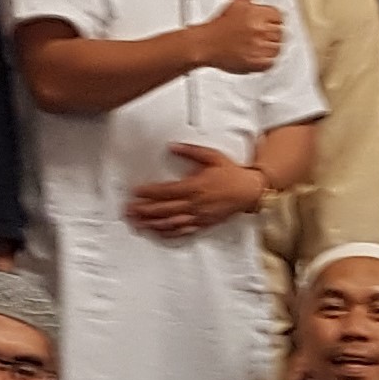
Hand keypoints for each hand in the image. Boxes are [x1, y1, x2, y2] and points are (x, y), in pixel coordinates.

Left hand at [127, 143, 265, 237]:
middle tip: (128, 210)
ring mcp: (198, 216)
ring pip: (170, 222)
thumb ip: (190, 151)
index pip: (165, 191)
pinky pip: (183, 230)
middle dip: (143, 210)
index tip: (135, 192)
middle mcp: (194, 203)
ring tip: (138, 223)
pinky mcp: (203, 223)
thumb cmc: (232, 174)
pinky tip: (158, 232)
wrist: (249, 190)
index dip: (148, 192)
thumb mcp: (211, 156)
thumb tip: (172, 147)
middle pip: (163, 209)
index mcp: (194, 186)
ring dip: (152, 223)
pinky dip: (168, 233)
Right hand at [195, 0, 285, 74]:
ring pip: (278, 47)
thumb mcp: (238, 0)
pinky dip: (266, 60)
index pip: (279, 16)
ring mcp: (259, 47)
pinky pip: (272, 62)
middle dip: (269, 32)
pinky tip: (255, 53)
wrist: (204, 45)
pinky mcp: (257, 63)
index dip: (271, 20)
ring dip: (269, 46)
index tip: (261, 23)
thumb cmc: (219, 25)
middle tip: (255, 34)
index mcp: (257, 13)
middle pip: (280, 32)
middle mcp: (260, 30)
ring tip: (255, 44)